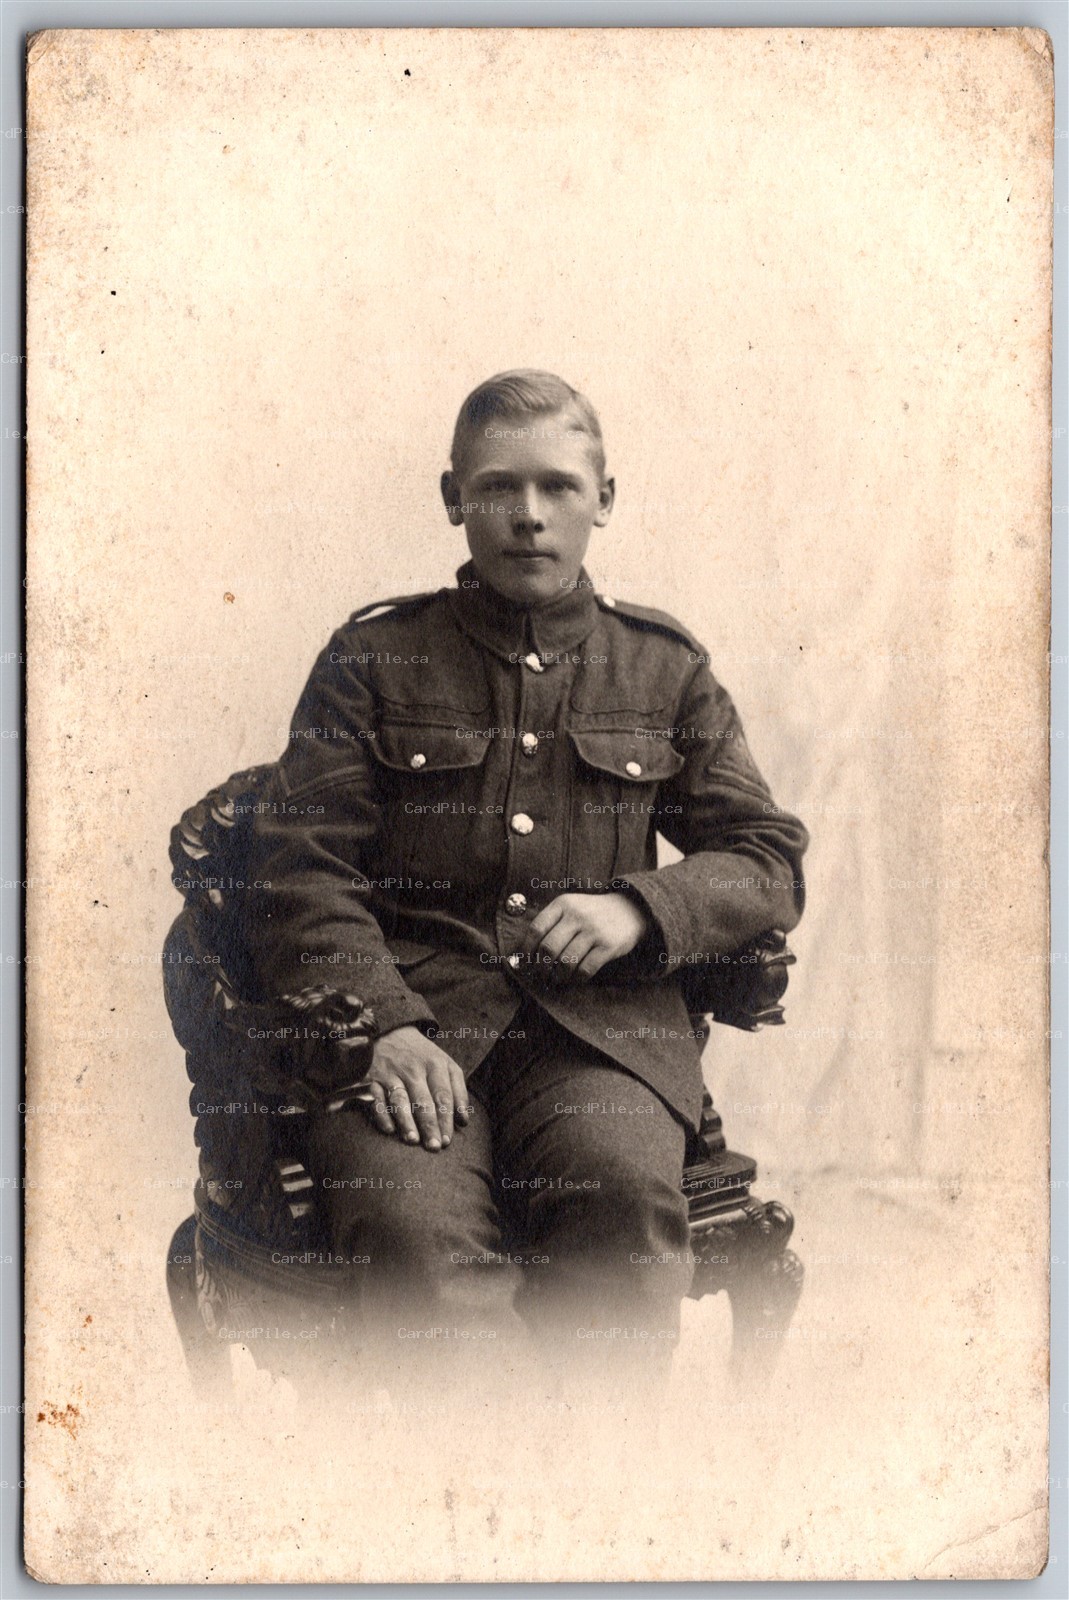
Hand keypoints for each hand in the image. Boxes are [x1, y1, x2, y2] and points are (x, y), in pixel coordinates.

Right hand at [363, 1026, 470, 1150]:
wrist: (389, 1030)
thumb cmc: (422, 1055)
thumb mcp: (445, 1064)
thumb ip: (458, 1090)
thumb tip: (464, 1121)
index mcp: (435, 1065)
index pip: (443, 1095)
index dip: (446, 1118)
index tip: (448, 1140)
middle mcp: (413, 1069)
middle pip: (423, 1100)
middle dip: (429, 1124)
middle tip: (434, 1147)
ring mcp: (391, 1073)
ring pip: (400, 1099)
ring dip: (406, 1121)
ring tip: (413, 1140)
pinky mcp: (371, 1077)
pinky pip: (376, 1098)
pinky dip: (382, 1113)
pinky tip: (389, 1129)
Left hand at [522, 891, 649, 979]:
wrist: (630, 909)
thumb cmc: (592, 914)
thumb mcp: (571, 907)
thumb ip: (550, 925)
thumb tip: (525, 956)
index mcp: (563, 904)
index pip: (536, 929)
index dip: (527, 950)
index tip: (526, 963)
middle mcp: (577, 915)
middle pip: (548, 948)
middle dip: (541, 967)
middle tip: (541, 975)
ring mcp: (594, 930)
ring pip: (566, 962)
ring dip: (558, 976)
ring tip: (557, 979)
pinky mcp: (609, 946)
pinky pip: (585, 969)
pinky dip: (576, 979)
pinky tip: (574, 978)